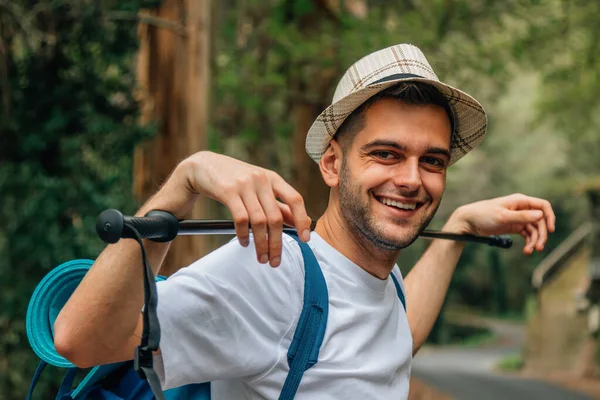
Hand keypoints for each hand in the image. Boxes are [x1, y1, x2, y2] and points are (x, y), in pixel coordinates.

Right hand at [176, 151, 311, 266]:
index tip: (305, 239)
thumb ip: (277, 204)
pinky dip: (244, 235)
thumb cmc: (235, 179)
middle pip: (276, 217)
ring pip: (259, 221)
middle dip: (277, 243)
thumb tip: (297, 223)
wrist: (203, 165)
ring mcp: (244, 185)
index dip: (302, 220)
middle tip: (275, 261)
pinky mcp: (228, 191)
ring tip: (261, 258)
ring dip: (262, 244)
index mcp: (273, 178)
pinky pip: (241, 219)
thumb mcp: (259, 187)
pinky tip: (244, 243)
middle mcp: (261, 180)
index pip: (295, 199)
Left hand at [446, 193, 555, 254]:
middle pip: (540, 221)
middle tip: (539, 247)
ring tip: (530, 251)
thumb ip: (521, 216)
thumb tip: (541, 215)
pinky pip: (527, 234)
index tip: (551, 230)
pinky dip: (528, 242)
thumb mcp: (503, 216)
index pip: (543, 206)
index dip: (549, 217)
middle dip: (541, 234)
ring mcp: (518, 218)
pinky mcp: (513, 226)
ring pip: (534, 229)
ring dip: (535, 241)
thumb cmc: (483, 215)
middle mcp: (521, 208)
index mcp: (520, 201)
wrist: (468, 222)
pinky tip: (526, 250)